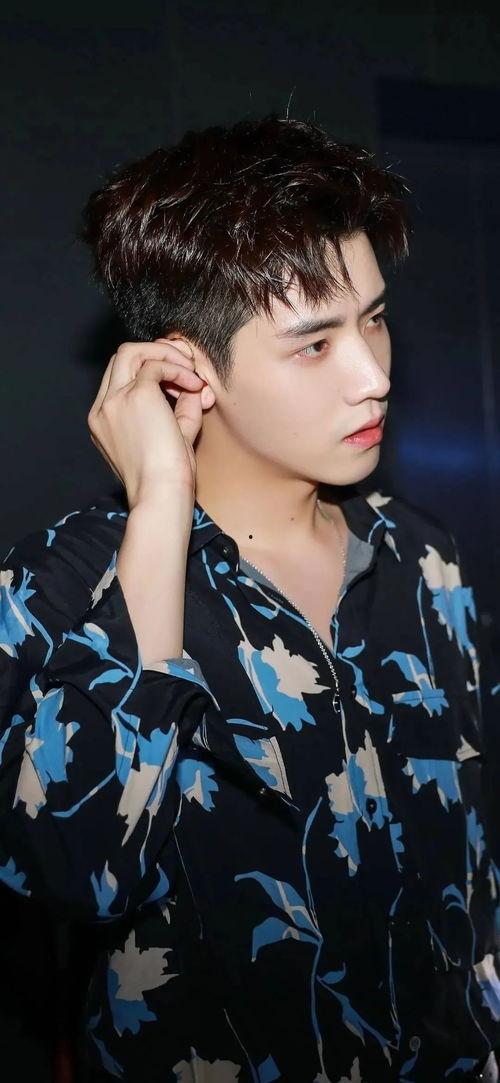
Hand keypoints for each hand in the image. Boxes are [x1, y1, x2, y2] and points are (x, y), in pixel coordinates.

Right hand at [87, 338, 214, 508]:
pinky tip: (194, 385)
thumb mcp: (172, 436)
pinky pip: (156, 365)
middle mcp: (102, 408)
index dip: (149, 371)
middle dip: (156, 355)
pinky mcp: (136, 396)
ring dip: (164, 354)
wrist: (162, 493)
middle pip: (121, 357)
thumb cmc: (167, 477)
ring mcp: (115, 401)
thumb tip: (194, 385)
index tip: (178, 384)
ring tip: (190, 371)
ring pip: (131, 351)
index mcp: (103, 421)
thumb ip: (179, 407)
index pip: (119, 378)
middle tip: (185, 368)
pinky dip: (178, 369)